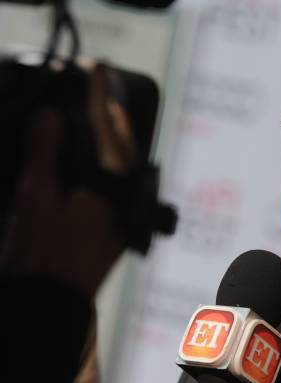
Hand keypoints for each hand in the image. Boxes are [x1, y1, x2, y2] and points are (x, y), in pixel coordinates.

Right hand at [0, 64, 133, 297]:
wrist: (54, 300)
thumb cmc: (42, 254)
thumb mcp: (35, 197)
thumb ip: (45, 152)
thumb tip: (51, 115)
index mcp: (112, 183)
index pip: (106, 127)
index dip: (98, 94)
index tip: (96, 68)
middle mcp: (129, 194)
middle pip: (125, 142)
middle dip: (111, 114)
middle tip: (97, 90)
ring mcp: (129, 210)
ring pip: (127, 161)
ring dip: (113, 138)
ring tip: (95, 117)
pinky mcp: (123, 223)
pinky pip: (123, 181)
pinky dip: (110, 162)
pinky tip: (96, 158)